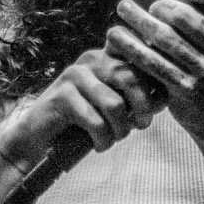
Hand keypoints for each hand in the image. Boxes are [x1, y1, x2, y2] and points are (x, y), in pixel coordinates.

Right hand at [0, 49, 163, 169]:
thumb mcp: (112, 107)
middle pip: (131, 78)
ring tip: (113, 139)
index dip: (153, 82)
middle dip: (142, 108)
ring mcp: (74, 75)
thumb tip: (165, 96)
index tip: (155, 107)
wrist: (38, 139)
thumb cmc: (82, 123)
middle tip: (141, 126)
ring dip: (119, 130)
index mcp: (106, 57)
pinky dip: (102, 139)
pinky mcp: (61, 96)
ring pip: (114, 104)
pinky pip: (95, 121)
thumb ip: (135, 97)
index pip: (138, 59)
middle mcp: (91, 59)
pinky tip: (98, 145)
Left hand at [104, 0, 203, 141]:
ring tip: (122, 9)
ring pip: (167, 38)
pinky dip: (132, 48)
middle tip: (149, 8)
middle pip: (189, 16)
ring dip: (139, 21)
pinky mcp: (189, 91)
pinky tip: (114, 37)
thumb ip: (192, 7)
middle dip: (163, 6)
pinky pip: (155, 64)